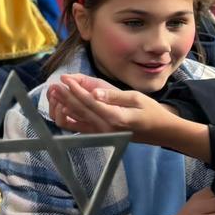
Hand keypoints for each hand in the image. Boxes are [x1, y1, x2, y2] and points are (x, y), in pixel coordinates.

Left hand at [47, 74, 176, 141]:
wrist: (161, 131)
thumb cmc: (150, 111)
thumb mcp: (136, 98)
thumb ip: (114, 96)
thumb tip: (94, 92)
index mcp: (116, 117)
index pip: (90, 102)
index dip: (75, 90)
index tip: (65, 79)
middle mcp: (106, 128)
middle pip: (79, 111)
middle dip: (64, 97)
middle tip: (52, 85)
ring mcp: (102, 134)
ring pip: (75, 122)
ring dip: (62, 107)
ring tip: (53, 95)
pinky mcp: (100, 136)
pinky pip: (79, 130)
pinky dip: (67, 120)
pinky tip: (60, 108)